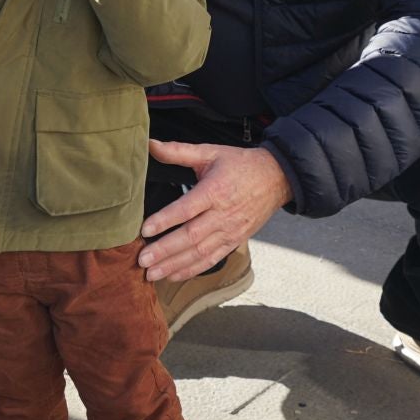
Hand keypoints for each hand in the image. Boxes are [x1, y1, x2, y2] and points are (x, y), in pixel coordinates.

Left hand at [137, 141, 291, 281]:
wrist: (277, 178)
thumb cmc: (240, 164)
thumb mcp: (210, 152)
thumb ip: (178, 151)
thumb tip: (150, 144)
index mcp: (215, 191)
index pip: (186, 209)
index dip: (165, 220)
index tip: (144, 230)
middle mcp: (223, 215)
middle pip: (191, 237)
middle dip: (165, 250)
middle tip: (142, 260)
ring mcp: (230, 231)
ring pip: (199, 253)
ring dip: (174, 265)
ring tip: (152, 273)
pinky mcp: (235, 241)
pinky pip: (212, 259)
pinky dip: (192, 270)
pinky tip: (173, 275)